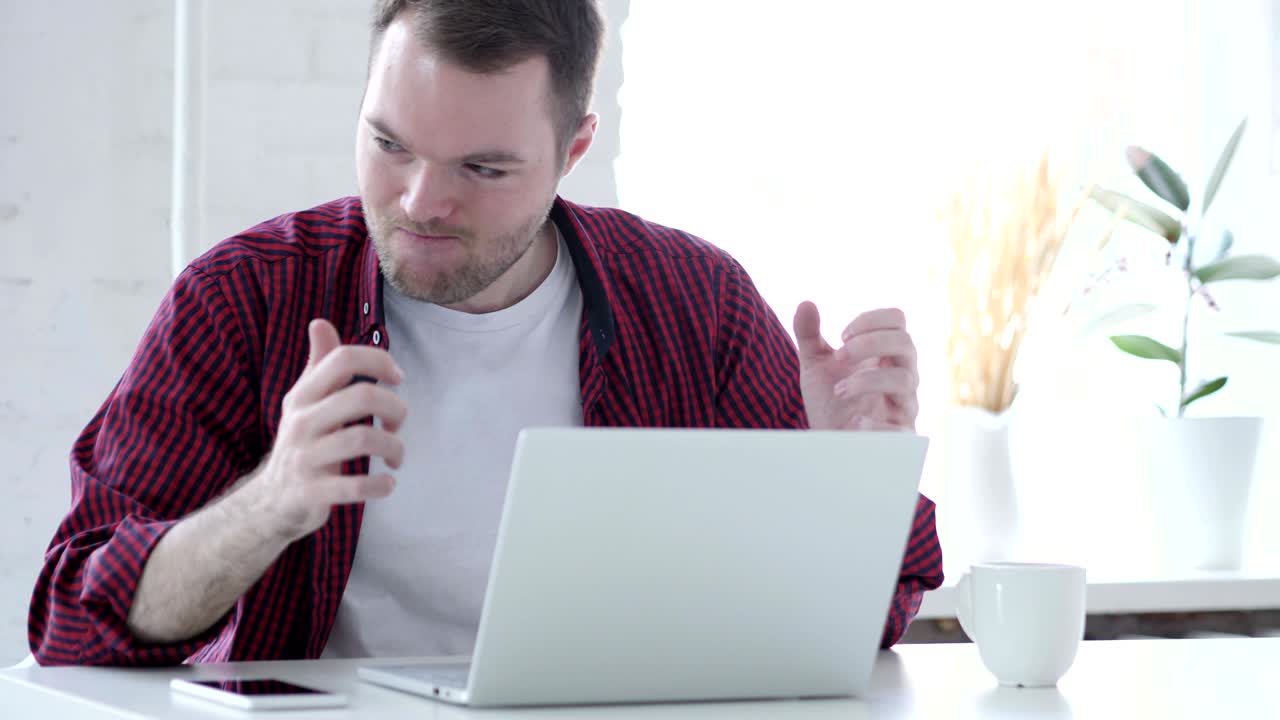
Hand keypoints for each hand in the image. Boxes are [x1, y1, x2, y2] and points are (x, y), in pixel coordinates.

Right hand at [249, 319, 408, 541]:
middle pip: (361, 396)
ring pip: (363, 438)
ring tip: (396, 456)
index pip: (343, 359)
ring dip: (394, 447)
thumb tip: (320, 323)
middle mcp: (301, 421)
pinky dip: (380, 485)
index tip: (397, 378)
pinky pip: (354, 486)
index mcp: (303, 395)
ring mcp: (304, 457)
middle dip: (395, 407)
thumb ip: (319, 364)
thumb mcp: (304, 402)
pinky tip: (387, 483)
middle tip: (399, 424)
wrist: (270, 501)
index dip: (379, 361)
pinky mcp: (311, 492)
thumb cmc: (302, 442)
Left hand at [792, 302, 919, 431]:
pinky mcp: (900, 437)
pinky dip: (880, 425)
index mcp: (885, 354)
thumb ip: (809, 335)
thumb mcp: (815, 366)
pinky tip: (855, 423)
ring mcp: (903, 405)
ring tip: (839, 390)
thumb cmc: (829, 402)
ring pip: (905, 380)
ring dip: (868, 380)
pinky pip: (903, 429)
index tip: (842, 335)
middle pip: (905, 344)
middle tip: (839, 356)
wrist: (829, 444)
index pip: (897, 321)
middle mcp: (901, 375)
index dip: (872, 320)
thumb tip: (805, 303)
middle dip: (869, 344)